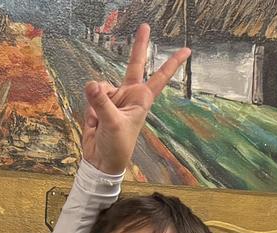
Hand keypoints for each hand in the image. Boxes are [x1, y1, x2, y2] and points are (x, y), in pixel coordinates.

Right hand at [82, 25, 188, 172]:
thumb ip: (101, 102)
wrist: (101, 161)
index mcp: (141, 99)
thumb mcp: (112, 124)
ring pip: (102, 86)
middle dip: (138, 47)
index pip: (159, 77)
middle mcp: (130, 95)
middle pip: (134, 65)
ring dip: (98, 100)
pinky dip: (90, 108)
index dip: (172, 63)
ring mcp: (115, 98)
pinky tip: (94, 121)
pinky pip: (92, 96)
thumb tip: (91, 84)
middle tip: (145, 26)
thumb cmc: (116, 146)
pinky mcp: (100, 104)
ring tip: (100, 120)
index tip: (187, 50)